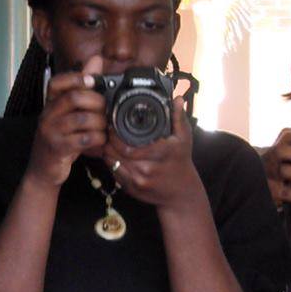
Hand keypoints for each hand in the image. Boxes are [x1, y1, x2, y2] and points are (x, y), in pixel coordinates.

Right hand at [27, 54, 106, 187]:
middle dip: (96, 102)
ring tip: (104, 128)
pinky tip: (100, 141)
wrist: (43, 171)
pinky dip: (98, 139)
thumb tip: (96, 59)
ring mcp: (51, 132)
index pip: (57, 82)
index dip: (76, 78)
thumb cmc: (60, 139)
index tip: (93, 81)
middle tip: (105, 110)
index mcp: (50, 103)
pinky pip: (84, 139)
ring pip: (82, 119)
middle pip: (74, 98)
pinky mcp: (58, 148)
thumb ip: (81, 86)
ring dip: (100, 123)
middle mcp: (47, 115)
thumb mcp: (68, 112)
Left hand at [106, 87, 205, 210]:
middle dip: (108, 141)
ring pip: (111, 163)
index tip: (111, 125)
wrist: (182, 193)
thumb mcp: (184, 138)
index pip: (125, 145)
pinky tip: (112, 154)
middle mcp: (146, 169)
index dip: (114, 134)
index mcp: (158, 154)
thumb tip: (177, 99)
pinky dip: (110, 162)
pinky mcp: (131, 189)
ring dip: (107, 151)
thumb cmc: (181, 162)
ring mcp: (137, 181)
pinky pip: (113, 173)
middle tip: (106, 131)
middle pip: (114, 153)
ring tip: (107, 141)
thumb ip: (178, 117)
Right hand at [261, 126, 290, 207]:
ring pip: (284, 172)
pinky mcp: (273, 191)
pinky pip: (286, 193)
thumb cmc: (275, 164)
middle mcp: (272, 159)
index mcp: (277, 148)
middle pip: (282, 152)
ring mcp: (271, 175)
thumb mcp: (281, 149)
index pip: (286, 136)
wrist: (253, 180)